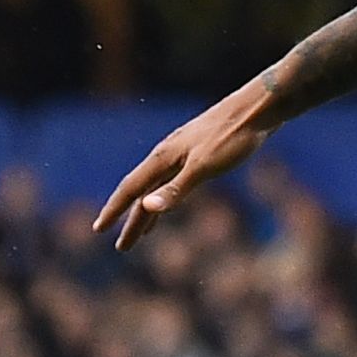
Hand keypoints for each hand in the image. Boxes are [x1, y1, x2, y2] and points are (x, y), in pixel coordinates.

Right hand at [94, 78, 277, 249]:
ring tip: (143, 234)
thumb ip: (176, 189)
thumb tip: (146, 208)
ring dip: (148, 211)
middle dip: (131, 221)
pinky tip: (170, 200)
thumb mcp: (204, 167)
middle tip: (122, 247)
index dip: (114, 211)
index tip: (98, 230)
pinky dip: (166, 196)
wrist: (258, 109)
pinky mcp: (199, 152)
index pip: (131, 189)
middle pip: (142, 192)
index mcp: (163, 158)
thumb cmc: (233, 137)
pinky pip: (173, 181)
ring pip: (158, 187)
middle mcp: (167, 155)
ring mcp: (182, 153)